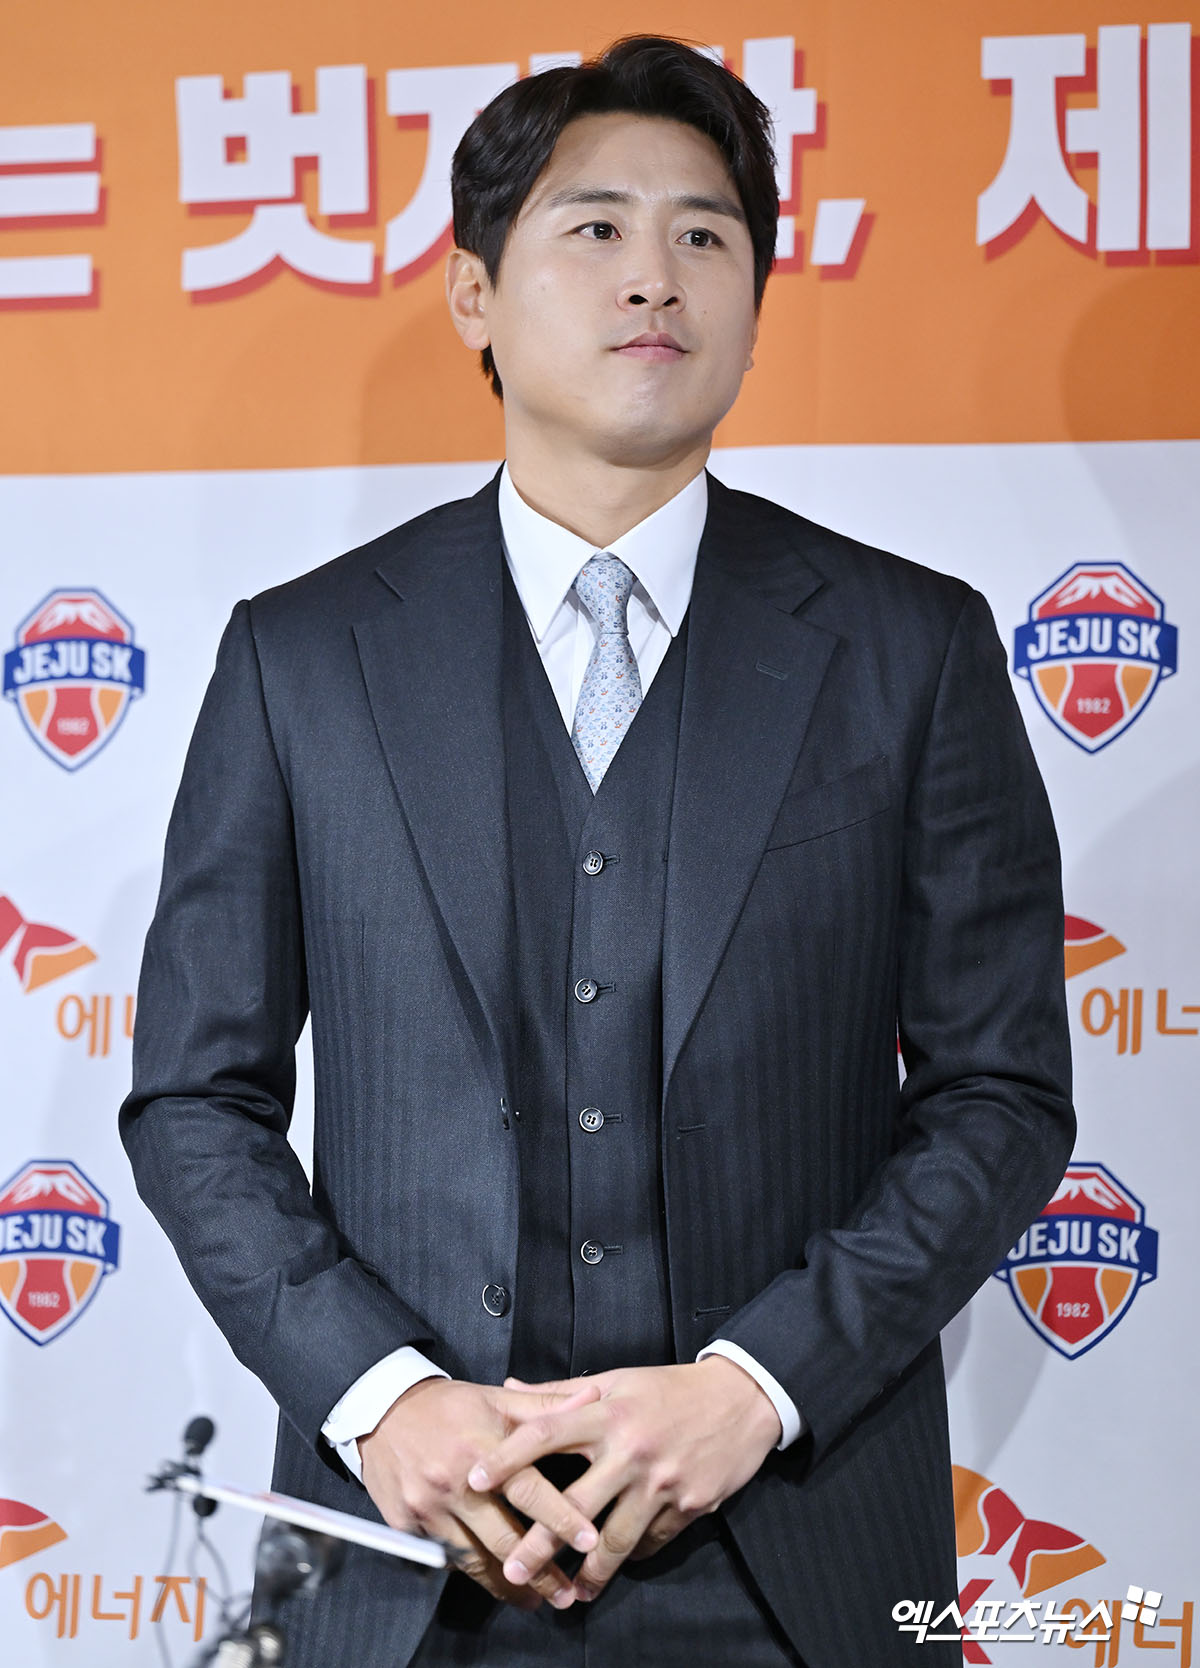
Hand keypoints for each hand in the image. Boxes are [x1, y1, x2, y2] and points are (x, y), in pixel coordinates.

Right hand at [359, 1376, 601, 1609]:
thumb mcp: (497, 1399)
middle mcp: (452, 1484)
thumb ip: (547, 1407)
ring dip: (506, 1585)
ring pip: (473, 1560)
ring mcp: (427, 1509)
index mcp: (480, 1449)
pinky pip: (444, 1557)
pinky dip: (470, 1568)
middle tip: (567, 1594)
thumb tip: (596, 1397)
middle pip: (503, 1540)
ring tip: (534, 1600)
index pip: (528, 1490)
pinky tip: (491, 1577)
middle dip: (540, 1573)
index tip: (589, 1542)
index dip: (560, 1516)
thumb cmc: (449, 1406)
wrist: (382, 1410)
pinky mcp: (406, 1527)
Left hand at [466, 1357, 781, 1602]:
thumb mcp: (617, 1381)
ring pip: (615, 1539)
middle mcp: (630, 1449)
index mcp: (607, 1413)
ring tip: (569, 1593)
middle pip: (575, 1503)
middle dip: (540, 1542)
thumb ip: (559, 1392)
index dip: (508, 1457)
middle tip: (511, 1569)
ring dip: (589, 1572)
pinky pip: (650, 1542)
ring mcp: (660, 1482)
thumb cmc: (670, 1389)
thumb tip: (508, 1388)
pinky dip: (632, 1555)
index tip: (475, 1479)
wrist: (742, 1399)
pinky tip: (617, 1565)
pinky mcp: (688, 1507)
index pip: (546, 1433)